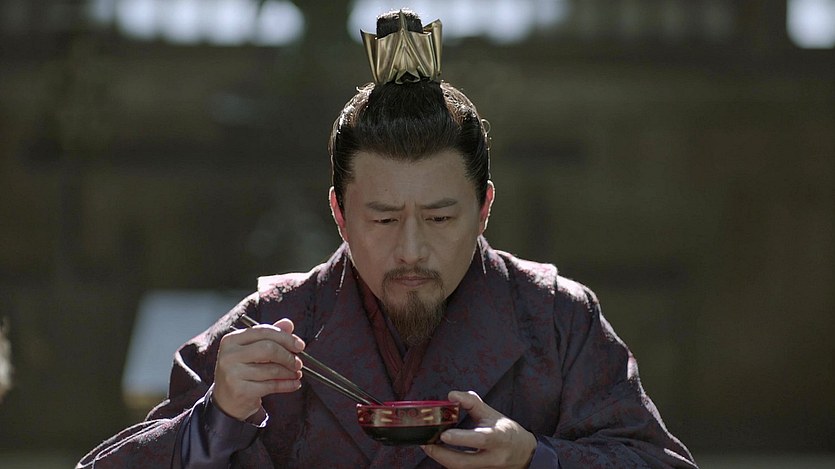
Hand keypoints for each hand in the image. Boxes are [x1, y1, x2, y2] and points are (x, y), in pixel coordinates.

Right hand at [212, 318, 305, 420]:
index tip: (300, 345)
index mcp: (232, 340)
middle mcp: (229, 355)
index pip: (263, 331)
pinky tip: (294, 383)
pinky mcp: (241, 391)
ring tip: (296, 373)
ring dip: (289, 372)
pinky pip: (271, 385)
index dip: (285, 337)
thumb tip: (288, 324)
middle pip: (268, 349)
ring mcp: (233, 374)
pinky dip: (287, 384)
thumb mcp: (252, 350)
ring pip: (272, 369)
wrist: (226, 400)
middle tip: (298, 362)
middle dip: (288, 356)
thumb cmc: (242, 371)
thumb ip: (270, 336)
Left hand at [422, 391, 536, 468]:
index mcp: (498, 437)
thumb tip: (452, 395)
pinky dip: (449, 463)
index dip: (461, 438)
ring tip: (429, 446)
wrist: (524, 455)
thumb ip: (471, 403)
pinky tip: (441, 453)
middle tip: (426, 442)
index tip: (444, 434)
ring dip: (442, 459)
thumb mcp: (492, 413)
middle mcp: (493, 457)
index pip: (480, 438)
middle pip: (464, 463)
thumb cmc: (507, 432)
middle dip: (441, 454)